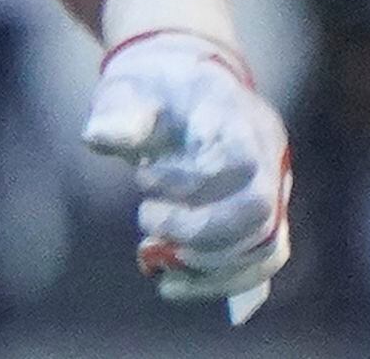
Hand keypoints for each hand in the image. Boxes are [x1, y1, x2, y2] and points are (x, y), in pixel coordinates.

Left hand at [84, 28, 294, 318]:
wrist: (184, 84)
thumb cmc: (154, 89)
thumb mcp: (128, 88)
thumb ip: (119, 114)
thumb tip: (97, 138)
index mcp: (236, 117)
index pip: (237, 162)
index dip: (191, 183)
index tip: (142, 177)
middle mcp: (268, 156)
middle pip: (258, 212)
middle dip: (199, 231)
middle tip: (146, 220)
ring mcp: (272, 189)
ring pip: (265, 247)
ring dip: (208, 267)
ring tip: (154, 262)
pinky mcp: (264, 218)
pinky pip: (259, 262)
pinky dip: (217, 281)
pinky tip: (172, 284)